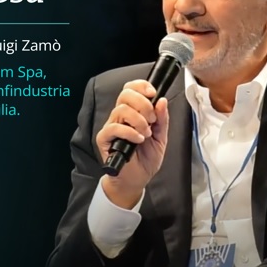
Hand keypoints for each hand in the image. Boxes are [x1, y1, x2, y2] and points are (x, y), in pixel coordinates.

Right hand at [96, 80, 168, 208]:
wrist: (136, 180)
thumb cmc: (146, 159)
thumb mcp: (161, 137)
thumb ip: (162, 119)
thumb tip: (162, 101)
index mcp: (133, 112)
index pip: (131, 89)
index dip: (141, 86)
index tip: (152, 93)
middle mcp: (120, 116)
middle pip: (125, 94)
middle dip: (143, 103)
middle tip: (151, 119)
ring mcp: (112, 126)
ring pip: (121, 110)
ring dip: (138, 120)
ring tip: (145, 133)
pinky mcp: (105, 139)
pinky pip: (114, 128)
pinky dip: (129, 132)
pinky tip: (138, 140)